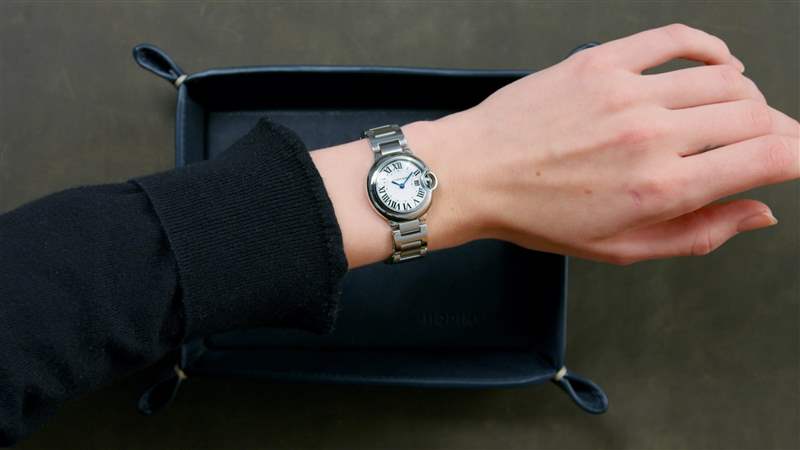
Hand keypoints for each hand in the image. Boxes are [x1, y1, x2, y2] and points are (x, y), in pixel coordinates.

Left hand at [419, 23, 798, 264]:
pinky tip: (718, 62)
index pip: (769, 157)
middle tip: (763, 142)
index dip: (795, 156)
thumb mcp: (622, 248)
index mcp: (662, 189)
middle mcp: (652, 136)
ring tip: (735, 112)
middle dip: (773, 129)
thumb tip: (760, 211)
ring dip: (744, 95)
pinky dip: (710, 47)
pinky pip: (675, 38)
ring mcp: (625, 92)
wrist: (473, 175)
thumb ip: (700, 233)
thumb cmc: (538, 217)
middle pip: (754, 115)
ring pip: (724, 79)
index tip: (790, 159)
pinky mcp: (600, 61)